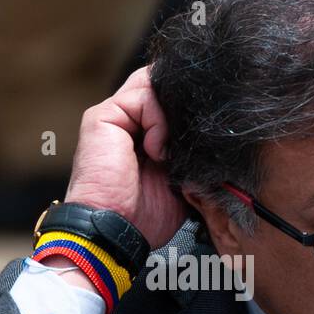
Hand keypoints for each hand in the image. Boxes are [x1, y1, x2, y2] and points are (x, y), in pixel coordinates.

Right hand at [63, 65, 187, 251]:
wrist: (117, 229)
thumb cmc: (143, 216)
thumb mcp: (179, 179)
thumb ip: (188, 151)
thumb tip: (211, 133)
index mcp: (143, 135)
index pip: (169, 100)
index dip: (188, 107)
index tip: (204, 130)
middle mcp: (128, 122)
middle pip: (161, 85)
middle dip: (182, 104)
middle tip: (191, 136)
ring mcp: (115, 116)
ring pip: (153, 85)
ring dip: (170, 115)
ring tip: (168, 151)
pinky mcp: (103, 115)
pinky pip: (142, 96)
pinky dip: (157, 121)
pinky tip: (156, 150)